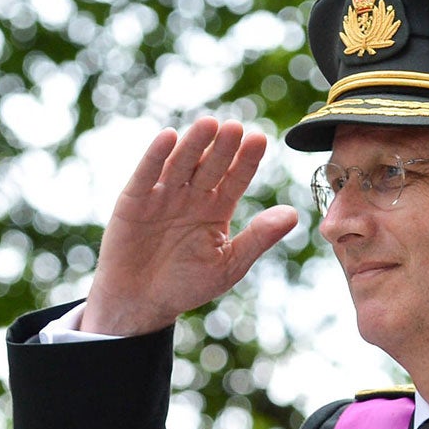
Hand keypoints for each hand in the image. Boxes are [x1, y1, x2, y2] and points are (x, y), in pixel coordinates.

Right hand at [82, 117, 299, 336]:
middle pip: (211, 165)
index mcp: (217, 208)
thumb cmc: (186, 286)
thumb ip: (258, 238)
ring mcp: (164, 195)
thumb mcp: (228, 265)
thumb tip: (293, 214)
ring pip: (182, 163)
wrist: (141, 304)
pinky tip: (168, 137)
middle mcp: (193, 195)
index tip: (259, 140)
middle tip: (235, 128)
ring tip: (208, 125)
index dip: (247, 160)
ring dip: (194, 144)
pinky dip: (156, 156)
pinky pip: (147, 174)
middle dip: (223, 148)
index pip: (237, 178)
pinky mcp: (134, 200)